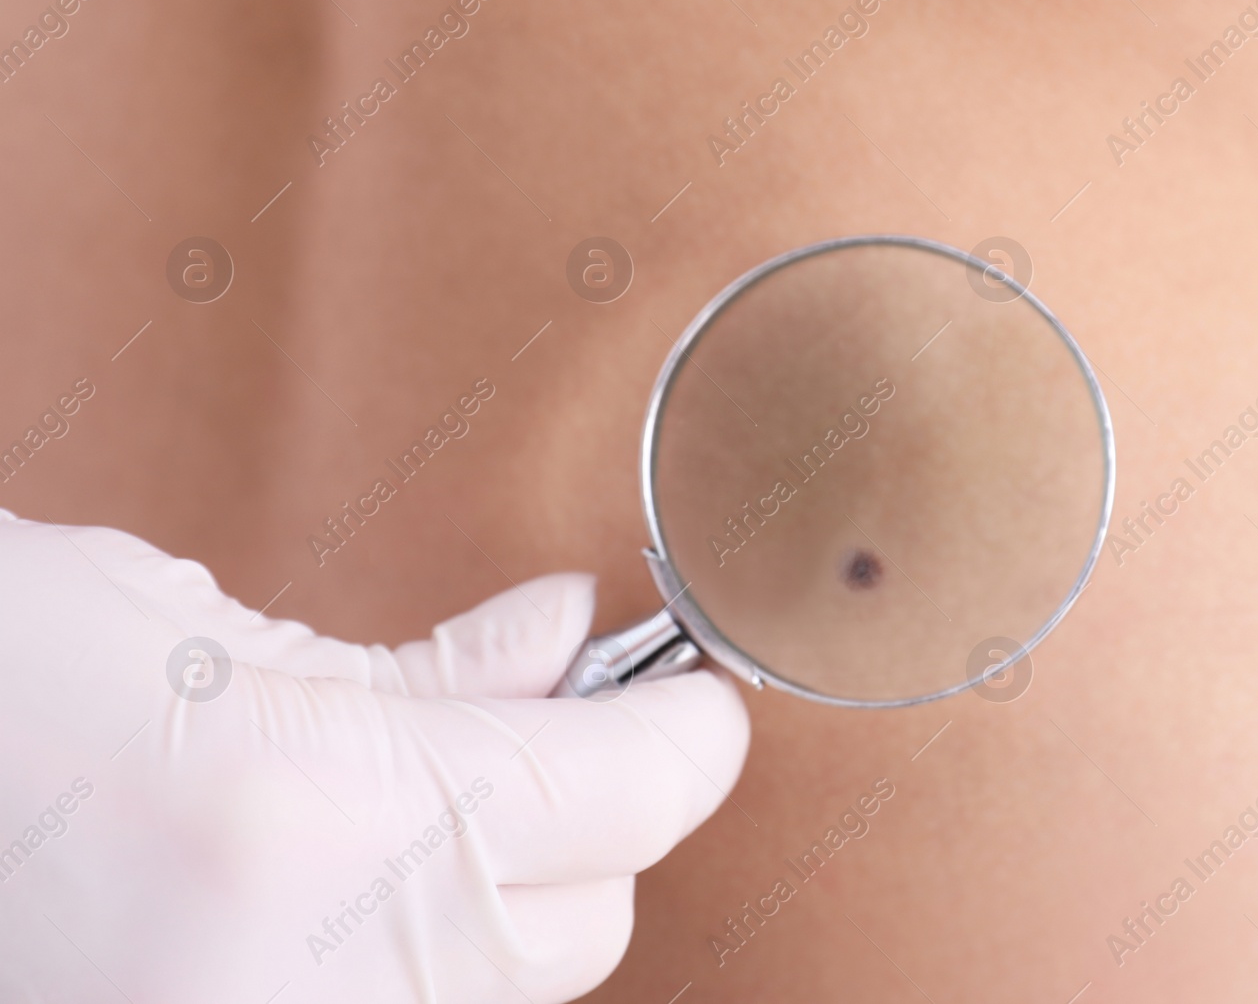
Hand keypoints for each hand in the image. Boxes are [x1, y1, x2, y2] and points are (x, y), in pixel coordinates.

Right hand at [0, 511, 747, 1002]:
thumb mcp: (207, 636)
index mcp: (311, 823)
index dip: (690, 734)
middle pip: (586, 914)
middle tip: (525, 722)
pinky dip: (426, 946)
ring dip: (504, 885)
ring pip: (510, 985)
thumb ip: (429, 668)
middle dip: (586, 811)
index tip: (702, 698)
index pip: (622, 794)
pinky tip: (359, 874)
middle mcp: (309, 979)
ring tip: (408, 796)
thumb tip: (568, 640)